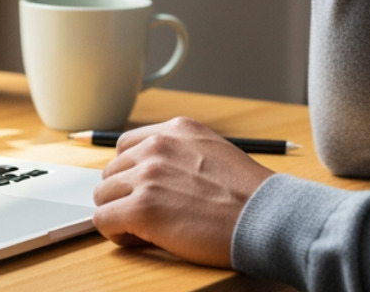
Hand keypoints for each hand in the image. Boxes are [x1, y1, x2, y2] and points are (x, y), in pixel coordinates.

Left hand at [92, 117, 273, 267]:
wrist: (266, 216)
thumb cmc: (248, 195)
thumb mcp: (213, 152)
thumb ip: (180, 155)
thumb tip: (150, 176)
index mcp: (176, 129)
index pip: (127, 146)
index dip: (132, 174)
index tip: (146, 192)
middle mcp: (157, 145)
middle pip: (112, 171)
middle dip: (125, 195)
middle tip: (149, 216)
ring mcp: (148, 175)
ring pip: (103, 195)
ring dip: (119, 213)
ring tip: (146, 229)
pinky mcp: (142, 208)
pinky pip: (104, 220)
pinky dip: (116, 233)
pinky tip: (141, 239)